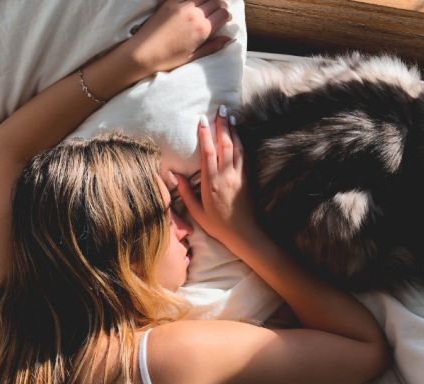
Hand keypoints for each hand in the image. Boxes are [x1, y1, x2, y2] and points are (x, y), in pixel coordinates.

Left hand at [127, 0, 231, 75]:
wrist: (143, 53)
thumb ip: (212, 46)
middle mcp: (195, 14)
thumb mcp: (193, 56)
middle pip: (215, 2)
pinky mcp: (170, 2)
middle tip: (217, 10)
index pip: (223, 14)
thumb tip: (229, 38)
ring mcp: (182, 6)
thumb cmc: (168, 59)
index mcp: (202, 30)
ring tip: (206, 5)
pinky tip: (192, 3)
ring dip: (207, 0)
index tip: (224, 18)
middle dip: (219, 5)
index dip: (226, 15)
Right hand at [175, 107, 259, 246]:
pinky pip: (245, 155)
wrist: (245, 234)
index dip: (205, 135)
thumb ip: (185, 192)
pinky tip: (239, 134)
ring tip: (230, 115)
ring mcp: (239, 175)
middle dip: (222, 125)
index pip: (207, 153)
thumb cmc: (218, 224)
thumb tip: (175, 175)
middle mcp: (226, 175)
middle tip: (220, 109)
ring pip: (236, 147)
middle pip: (224, 144)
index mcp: (211, 182)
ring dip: (233, 130)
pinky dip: (242, 142)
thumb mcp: (196, 212)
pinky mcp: (248, 178)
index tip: (202, 120)